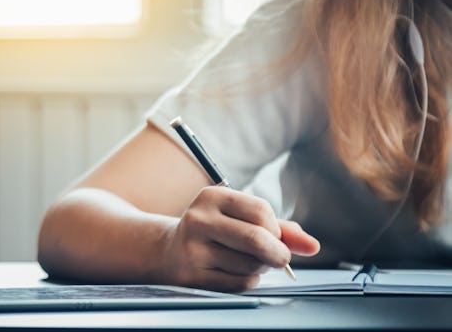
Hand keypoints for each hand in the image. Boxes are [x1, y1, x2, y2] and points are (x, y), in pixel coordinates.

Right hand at [156, 186, 319, 291]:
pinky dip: (249, 281)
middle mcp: (199, 219)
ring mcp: (193, 248)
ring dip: (260, 268)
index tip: (273, 235)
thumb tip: (312, 245)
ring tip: (247, 261)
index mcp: (212, 197)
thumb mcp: (239, 218)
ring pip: (250, 264)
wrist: (168, 250)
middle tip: (279, 257)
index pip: (262, 211)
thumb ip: (278, 228)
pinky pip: (239, 283)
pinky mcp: (192, 274)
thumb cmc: (214, 231)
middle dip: (277, 253)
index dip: (276, 228)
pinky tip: (236, 272)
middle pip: (257, 239)